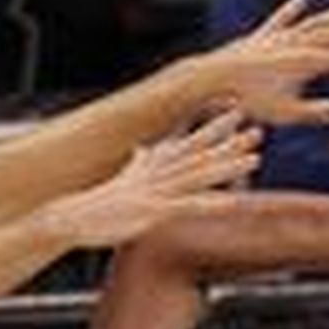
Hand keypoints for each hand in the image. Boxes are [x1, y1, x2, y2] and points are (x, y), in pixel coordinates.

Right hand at [58, 112, 263, 250]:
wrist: (70, 217)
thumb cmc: (94, 205)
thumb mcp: (120, 181)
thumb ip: (135, 165)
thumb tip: (138, 150)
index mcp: (151, 165)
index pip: (188, 141)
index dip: (213, 127)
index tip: (236, 111)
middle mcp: (158, 173)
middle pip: (200, 153)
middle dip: (229, 141)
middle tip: (257, 129)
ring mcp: (157, 191)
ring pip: (200, 174)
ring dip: (228, 166)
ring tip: (256, 158)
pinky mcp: (154, 212)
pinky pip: (189, 206)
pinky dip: (212, 202)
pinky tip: (232, 201)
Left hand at [204, 0, 328, 128]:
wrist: (214, 77)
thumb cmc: (247, 101)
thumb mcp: (283, 113)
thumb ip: (315, 113)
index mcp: (309, 61)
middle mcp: (299, 42)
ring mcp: (282, 36)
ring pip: (317, 22)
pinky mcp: (264, 36)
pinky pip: (283, 18)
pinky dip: (295, 7)